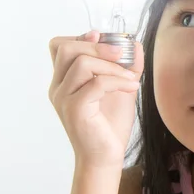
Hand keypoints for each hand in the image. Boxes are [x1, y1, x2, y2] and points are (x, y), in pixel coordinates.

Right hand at [48, 30, 143, 172]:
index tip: (102, 37)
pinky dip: (117, 81)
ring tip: (130, 78)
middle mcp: (58, 87)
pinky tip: (131, 88)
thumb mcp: (121, 88)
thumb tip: (136, 43)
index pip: (59, 46)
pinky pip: (96, 84)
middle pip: (67, 48)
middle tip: (121, 55)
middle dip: (97, 45)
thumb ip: (126, 66)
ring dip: (111, 66)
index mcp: (64, 80)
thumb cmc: (110, 125)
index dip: (81, 37)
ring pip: (81, 63)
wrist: (106, 157)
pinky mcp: (75, 109)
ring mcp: (64, 98)